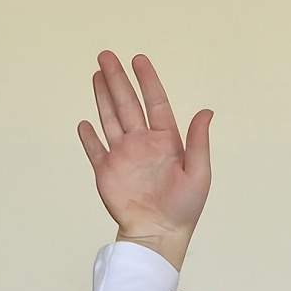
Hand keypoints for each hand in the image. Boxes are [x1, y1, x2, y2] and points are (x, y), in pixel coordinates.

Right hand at [78, 50, 211, 266]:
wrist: (159, 234)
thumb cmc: (184, 207)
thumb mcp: (199, 173)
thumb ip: (198, 142)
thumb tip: (206, 112)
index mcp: (165, 140)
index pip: (154, 102)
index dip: (147, 80)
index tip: (138, 59)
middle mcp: (142, 143)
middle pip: (127, 104)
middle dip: (117, 80)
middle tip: (106, 55)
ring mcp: (122, 156)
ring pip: (109, 120)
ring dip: (102, 98)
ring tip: (96, 74)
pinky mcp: (107, 172)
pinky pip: (95, 150)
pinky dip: (89, 137)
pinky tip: (84, 123)